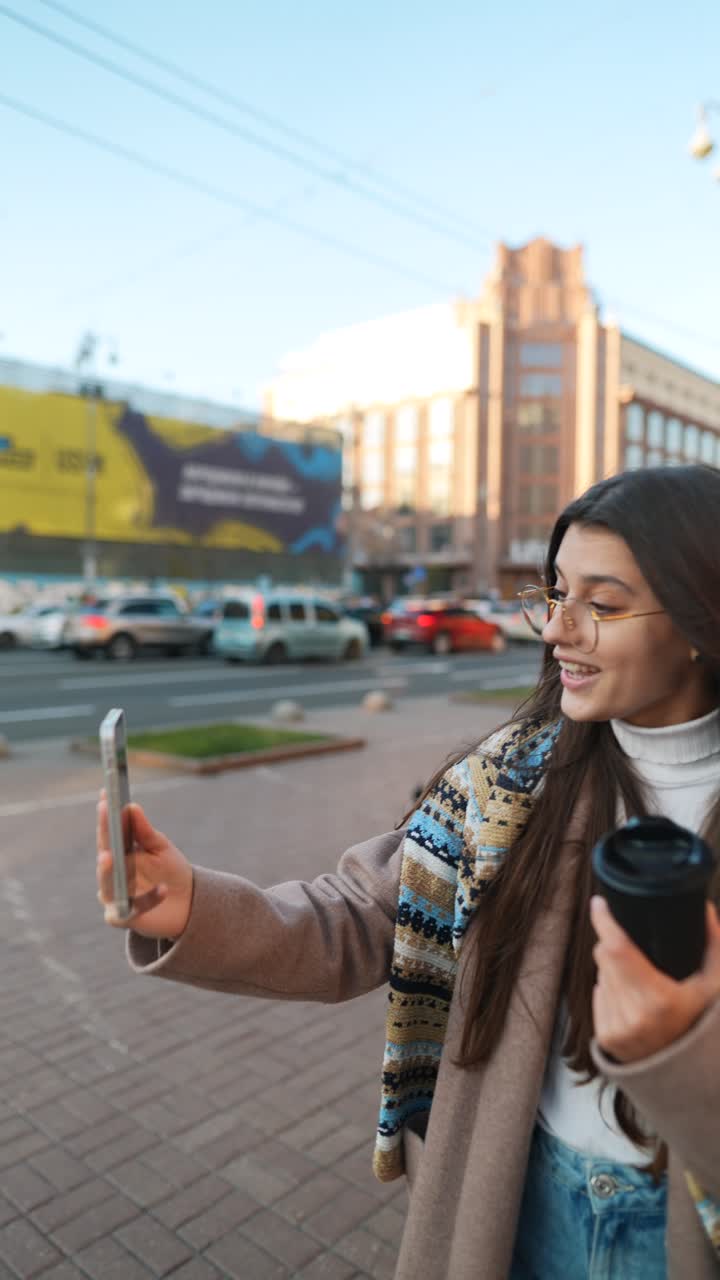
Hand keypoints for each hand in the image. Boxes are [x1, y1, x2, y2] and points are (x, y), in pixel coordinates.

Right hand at [96, 797, 193, 939]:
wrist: (188, 903)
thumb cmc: (170, 870)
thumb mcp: (161, 847)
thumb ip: (146, 831)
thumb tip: (132, 807)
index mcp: (119, 854)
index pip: (108, 833)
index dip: (105, 815)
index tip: (105, 795)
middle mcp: (112, 874)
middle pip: (104, 855)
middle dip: (103, 838)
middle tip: (103, 819)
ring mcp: (114, 896)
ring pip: (106, 884)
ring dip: (107, 872)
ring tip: (110, 857)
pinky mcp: (123, 917)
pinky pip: (131, 908)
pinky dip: (147, 899)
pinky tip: (163, 889)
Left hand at [590, 895, 719, 1062]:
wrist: (688, 1072)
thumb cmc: (701, 1021)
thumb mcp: (714, 985)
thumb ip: (713, 945)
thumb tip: (703, 907)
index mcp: (658, 1000)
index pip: (617, 949)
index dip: (604, 922)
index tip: (599, 904)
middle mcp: (633, 1016)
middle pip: (605, 957)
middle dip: (613, 943)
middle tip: (632, 944)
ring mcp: (617, 1029)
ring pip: (600, 975)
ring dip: (613, 968)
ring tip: (639, 978)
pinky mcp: (606, 1037)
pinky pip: (598, 995)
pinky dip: (610, 989)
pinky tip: (631, 997)